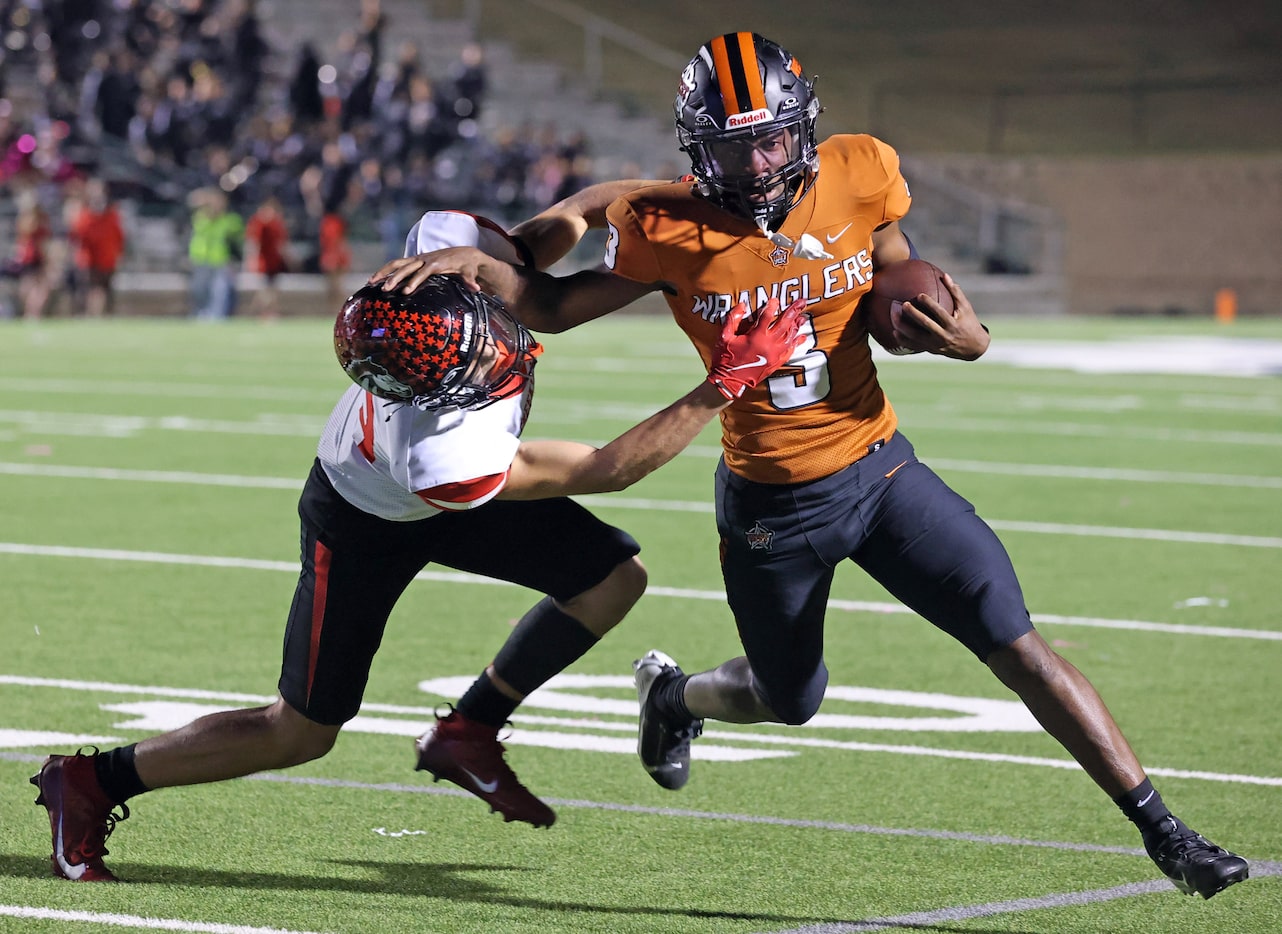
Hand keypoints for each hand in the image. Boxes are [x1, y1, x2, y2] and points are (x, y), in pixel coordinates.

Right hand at [368, 246, 489, 293]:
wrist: (465, 253)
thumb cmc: (467, 265)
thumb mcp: (470, 272)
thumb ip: (470, 280)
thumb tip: (476, 288)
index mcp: (436, 263)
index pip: (423, 272)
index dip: (415, 281)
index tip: (406, 291)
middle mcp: (425, 259)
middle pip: (406, 267)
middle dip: (395, 278)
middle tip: (385, 290)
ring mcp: (418, 259)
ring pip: (397, 263)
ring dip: (383, 272)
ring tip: (371, 282)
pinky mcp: (415, 260)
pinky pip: (398, 264)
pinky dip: (386, 271)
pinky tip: (376, 280)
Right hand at [707, 297, 807, 399]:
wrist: (729, 382)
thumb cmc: (725, 359)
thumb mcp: (724, 337)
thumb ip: (732, 319)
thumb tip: (742, 305)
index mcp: (755, 336)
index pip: (767, 316)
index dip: (772, 305)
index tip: (775, 299)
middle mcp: (768, 344)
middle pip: (785, 323)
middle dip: (794, 311)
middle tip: (802, 301)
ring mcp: (774, 354)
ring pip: (790, 336)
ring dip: (797, 325)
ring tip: (803, 317)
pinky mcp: (775, 363)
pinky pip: (789, 351)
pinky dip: (796, 343)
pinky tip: (801, 337)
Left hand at [894, 273, 989, 359]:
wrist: (973, 348)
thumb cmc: (969, 323)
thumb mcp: (966, 308)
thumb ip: (955, 292)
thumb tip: (945, 275)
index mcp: (953, 324)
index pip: (940, 313)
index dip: (929, 304)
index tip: (919, 295)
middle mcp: (944, 335)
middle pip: (926, 325)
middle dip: (914, 314)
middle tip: (903, 304)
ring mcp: (936, 344)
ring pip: (916, 337)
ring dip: (903, 328)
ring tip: (893, 317)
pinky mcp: (931, 350)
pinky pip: (914, 346)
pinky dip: (903, 340)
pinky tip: (894, 332)